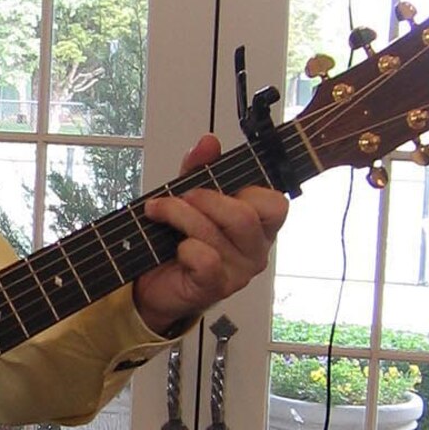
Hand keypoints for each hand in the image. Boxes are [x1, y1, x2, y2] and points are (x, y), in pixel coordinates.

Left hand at [131, 134, 287, 335]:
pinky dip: (185, 248)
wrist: (152, 282)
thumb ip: (200, 168)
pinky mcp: (216, 287)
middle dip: (205, 198)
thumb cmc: (177, 240)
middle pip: (245, 216)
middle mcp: (255, 249)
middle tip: (181, 195)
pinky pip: (206, 260)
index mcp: (259, 224)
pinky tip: (176, 249)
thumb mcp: (189, 196)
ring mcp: (238, 271)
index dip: (248, 189)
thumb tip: (208, 142)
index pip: (276, 204)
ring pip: (218, 234)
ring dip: (180, 216)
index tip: (219, 184)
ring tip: (159, 212)